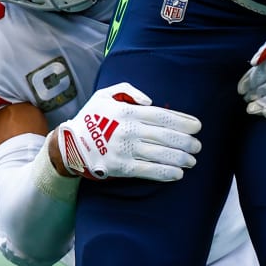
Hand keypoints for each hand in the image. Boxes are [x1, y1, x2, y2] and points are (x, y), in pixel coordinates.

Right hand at [54, 82, 200, 180]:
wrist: (68, 145)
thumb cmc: (92, 118)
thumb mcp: (106, 95)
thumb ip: (129, 91)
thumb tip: (151, 100)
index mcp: (128, 112)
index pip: (162, 116)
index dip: (183, 121)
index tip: (197, 126)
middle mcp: (129, 130)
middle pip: (165, 135)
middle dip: (186, 141)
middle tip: (198, 145)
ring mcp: (125, 150)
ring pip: (159, 154)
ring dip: (180, 158)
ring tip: (192, 160)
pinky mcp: (120, 167)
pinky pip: (147, 170)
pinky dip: (164, 172)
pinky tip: (178, 174)